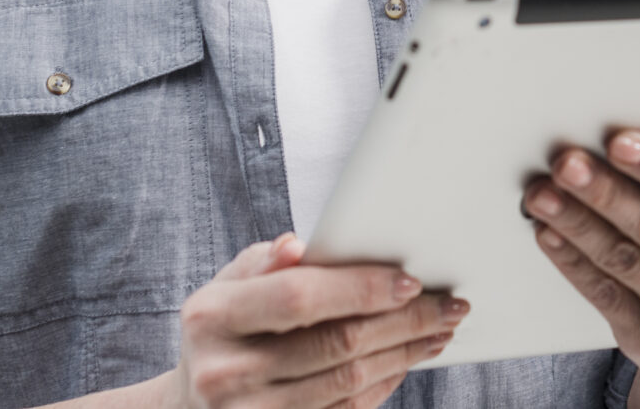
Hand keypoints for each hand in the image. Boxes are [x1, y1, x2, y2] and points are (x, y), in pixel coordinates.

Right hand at [164, 233, 465, 408]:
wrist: (190, 406)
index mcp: (212, 317)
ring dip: (404, 354)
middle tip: (448, 305)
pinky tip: (406, 361)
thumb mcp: (227, 286)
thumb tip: (298, 246)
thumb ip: (264, 263)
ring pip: (348, 381)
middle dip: (403, 321)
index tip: (410, 281)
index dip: (360, 288)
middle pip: (336, 343)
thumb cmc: (222, 329)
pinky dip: (384, 384)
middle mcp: (226, 372)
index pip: (300, 297)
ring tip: (439, 331)